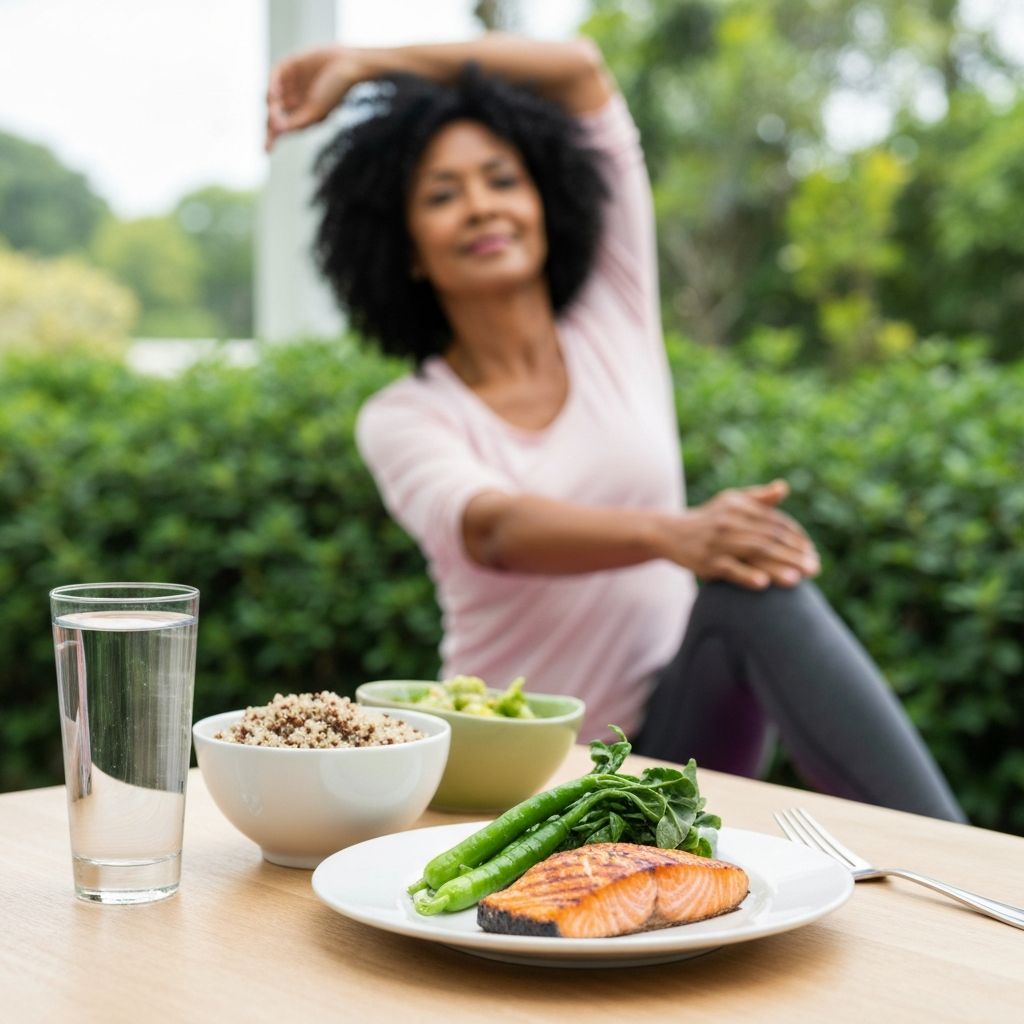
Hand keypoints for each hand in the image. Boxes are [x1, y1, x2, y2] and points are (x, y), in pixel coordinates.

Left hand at [265, 46, 361, 150]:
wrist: (348, 66)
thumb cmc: (336, 92)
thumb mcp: (316, 113)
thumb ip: (297, 123)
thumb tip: (276, 130)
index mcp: (302, 114)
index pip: (282, 127)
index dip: (272, 138)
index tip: (265, 150)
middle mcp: (295, 99)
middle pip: (273, 113)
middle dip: (270, 121)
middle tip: (273, 123)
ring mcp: (292, 82)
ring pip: (272, 95)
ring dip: (271, 104)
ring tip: (275, 110)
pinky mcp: (291, 64)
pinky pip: (275, 74)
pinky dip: (272, 84)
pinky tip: (275, 93)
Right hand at [657, 479, 819, 589]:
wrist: (668, 532)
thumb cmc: (708, 518)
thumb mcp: (730, 502)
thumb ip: (758, 498)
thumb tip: (783, 487)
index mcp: (740, 506)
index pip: (776, 522)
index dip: (797, 538)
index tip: (812, 552)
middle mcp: (729, 521)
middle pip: (769, 538)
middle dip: (794, 554)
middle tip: (815, 569)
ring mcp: (717, 541)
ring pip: (753, 553)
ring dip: (777, 566)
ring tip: (798, 579)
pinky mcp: (705, 561)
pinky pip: (729, 569)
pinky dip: (746, 575)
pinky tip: (763, 584)